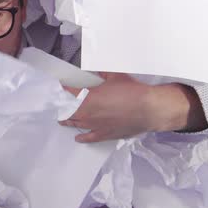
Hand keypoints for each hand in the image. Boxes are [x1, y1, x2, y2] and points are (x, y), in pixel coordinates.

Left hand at [59, 73, 205, 142]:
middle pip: (70, 112)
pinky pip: (90, 137)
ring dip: (69, 122)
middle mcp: (88, 114)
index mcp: (88, 98)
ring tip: (62, 120)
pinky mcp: (106, 134)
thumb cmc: (132, 92)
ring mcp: (96, 126)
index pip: (71, 93)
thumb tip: (97, 69)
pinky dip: (83, 138)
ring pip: (77, 124)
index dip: (65, 89)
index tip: (61, 86)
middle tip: (59, 106)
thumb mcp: (116, 77)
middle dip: (63, 108)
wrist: (149, 109)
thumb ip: (104, 73)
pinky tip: (78, 138)